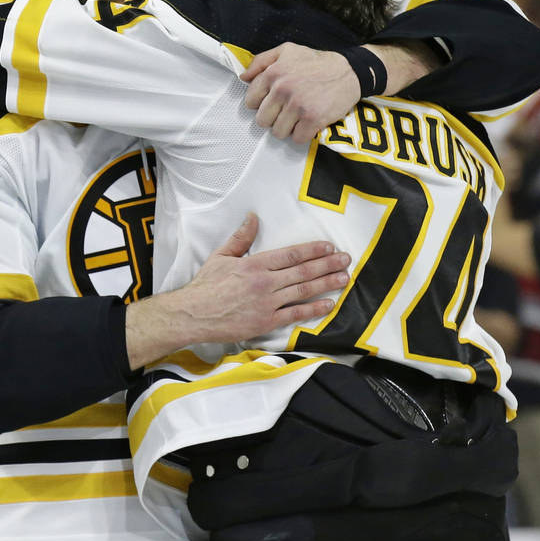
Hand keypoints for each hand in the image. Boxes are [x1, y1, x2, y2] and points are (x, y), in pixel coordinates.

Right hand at [124, 213, 349, 368]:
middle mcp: (265, 282)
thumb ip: (241, 238)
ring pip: (304, 291)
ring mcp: (267, 303)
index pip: (291, 254)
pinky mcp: (266, 322)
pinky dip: (314, 309)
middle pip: (303, 271)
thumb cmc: (205, 286)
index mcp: (255, 264)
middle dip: (327, 265)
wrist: (193, 315)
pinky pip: (295, 314)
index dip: (313, 250)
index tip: (329, 247)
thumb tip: (253, 217)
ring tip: (344, 278)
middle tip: (346, 260)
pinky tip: (329, 304)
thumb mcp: (221, 256)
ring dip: (327, 284)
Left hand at [241, 43, 359, 143]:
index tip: (273, 103)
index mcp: (273, 73)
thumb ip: (261, 61)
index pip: (251, 101)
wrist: (349, 72)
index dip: (261, 104)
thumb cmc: (317, 62)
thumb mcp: (287, 50)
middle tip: (287, 111)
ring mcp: (297, 106)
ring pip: (278, 132)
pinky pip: (297, 139)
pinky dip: (303, 135)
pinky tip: (309, 123)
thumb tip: (243, 77)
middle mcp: (282, 89)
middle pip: (263, 120)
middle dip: (274, 118)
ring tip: (298, 117)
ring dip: (288, 128)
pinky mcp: (313, 119)